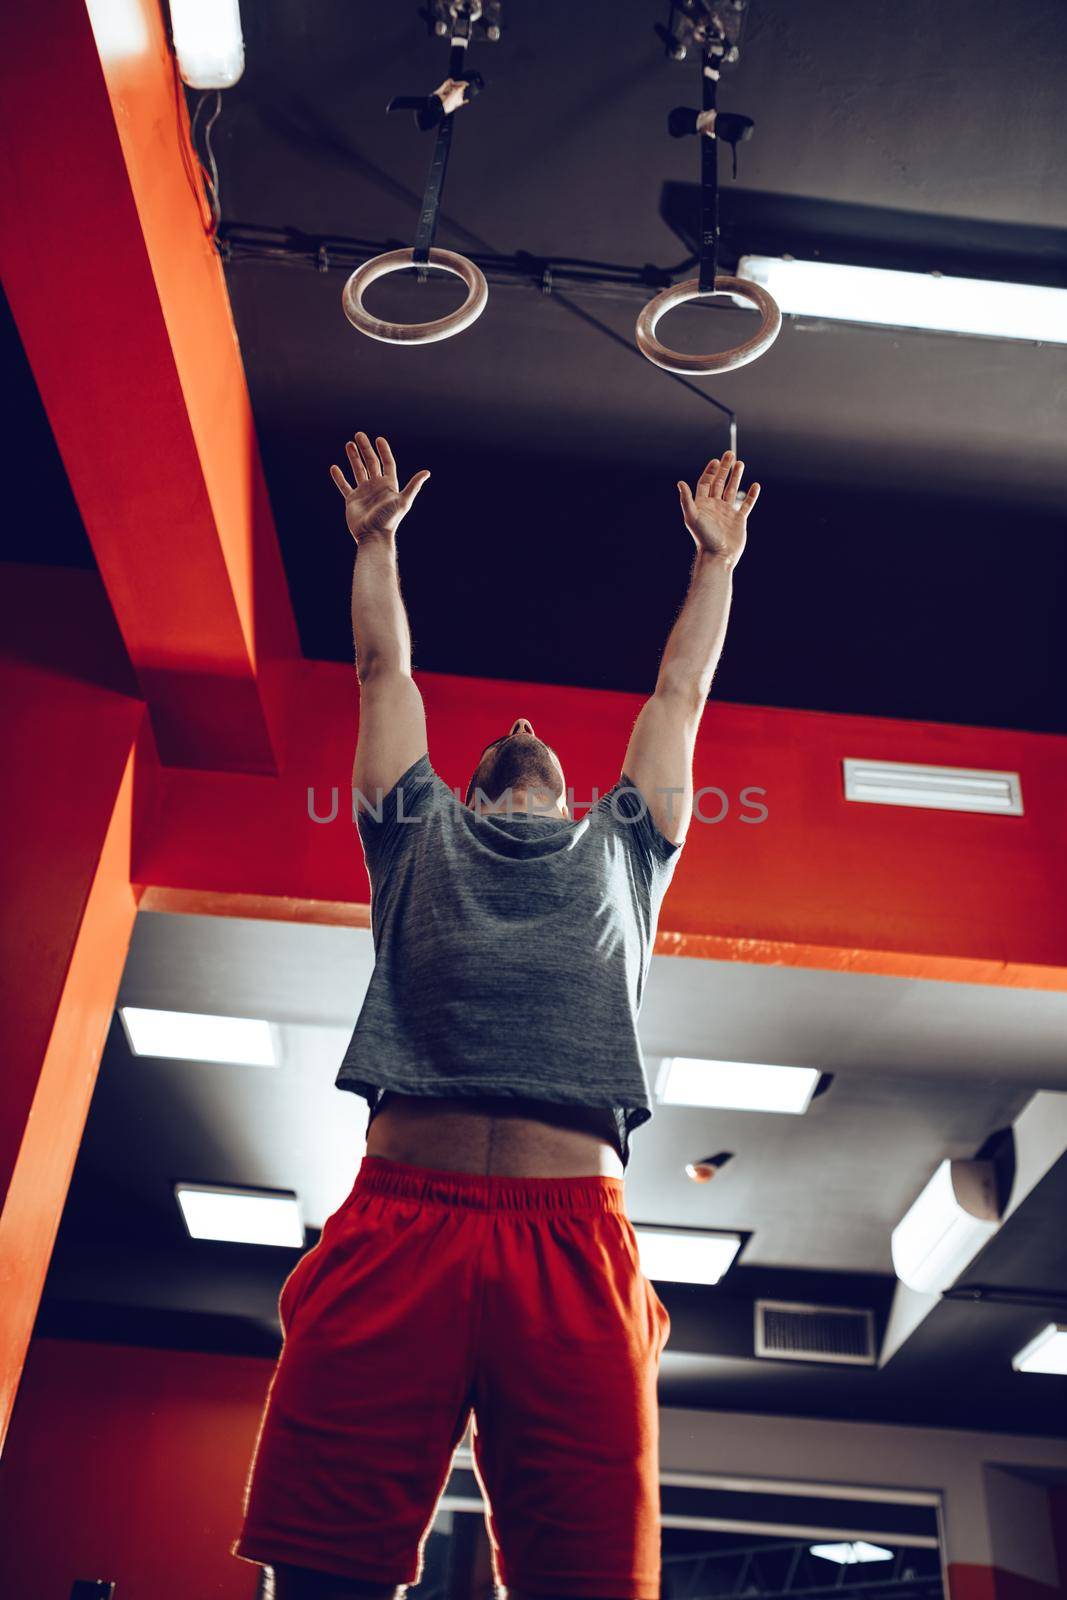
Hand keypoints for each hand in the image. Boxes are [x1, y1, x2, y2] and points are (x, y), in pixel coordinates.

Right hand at [330, 432, 429, 542]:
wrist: (373, 536)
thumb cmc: (389, 519)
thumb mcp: (403, 501)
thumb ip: (414, 486)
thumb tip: (427, 472)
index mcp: (389, 485)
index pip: (387, 463)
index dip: (384, 451)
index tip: (379, 439)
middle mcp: (376, 487)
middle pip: (371, 463)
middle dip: (365, 449)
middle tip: (359, 435)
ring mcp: (364, 493)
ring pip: (358, 470)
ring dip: (353, 457)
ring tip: (349, 444)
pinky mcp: (352, 500)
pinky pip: (344, 486)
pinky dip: (339, 477)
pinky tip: (334, 468)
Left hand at [677, 450, 759, 565]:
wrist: (718, 556)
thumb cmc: (704, 538)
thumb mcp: (692, 517)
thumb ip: (687, 500)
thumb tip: (680, 482)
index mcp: (703, 505)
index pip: (706, 483)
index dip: (710, 471)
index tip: (716, 460)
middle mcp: (715, 507)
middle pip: (719, 483)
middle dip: (724, 468)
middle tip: (730, 453)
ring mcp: (727, 513)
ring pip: (732, 490)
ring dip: (736, 477)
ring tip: (741, 463)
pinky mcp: (739, 520)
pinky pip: (746, 505)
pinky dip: (752, 495)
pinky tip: (755, 485)